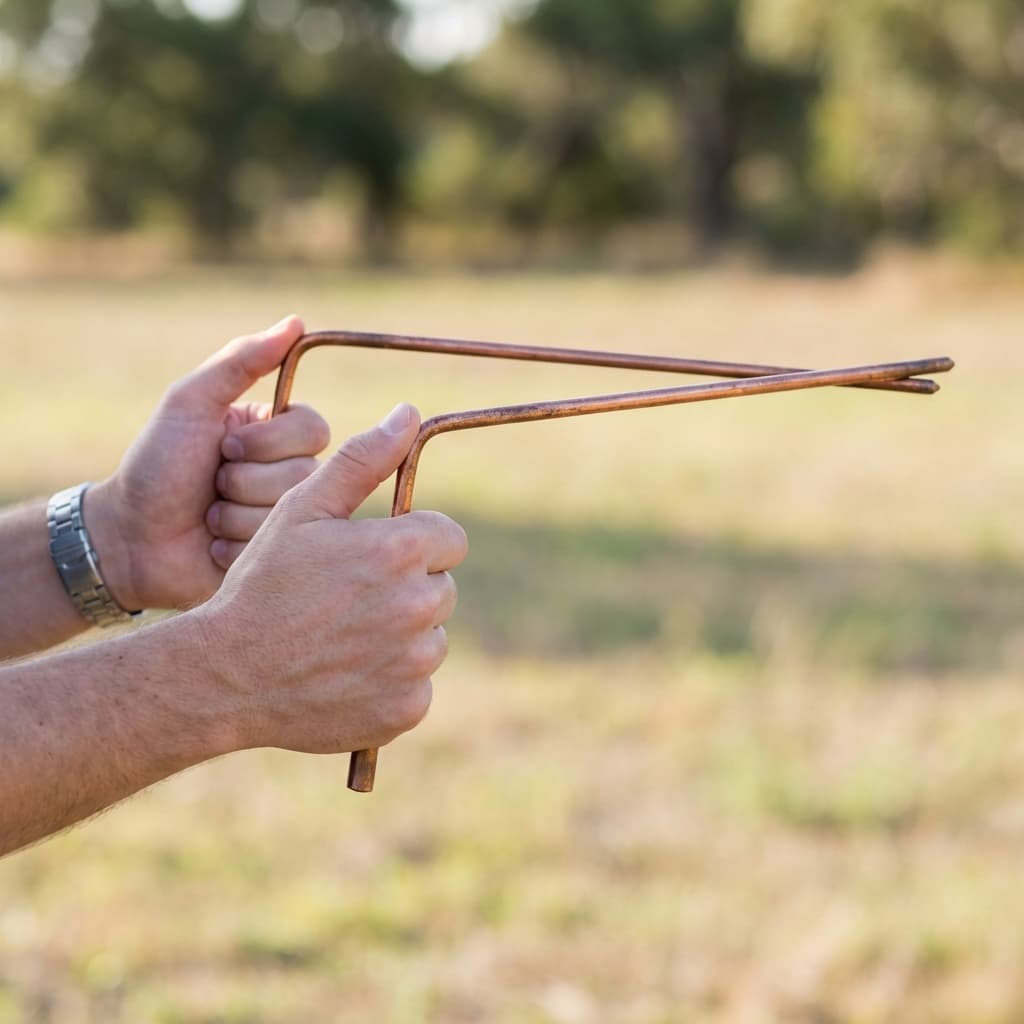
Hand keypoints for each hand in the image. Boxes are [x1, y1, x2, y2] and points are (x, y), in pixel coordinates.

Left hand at [88, 316, 329, 609]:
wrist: (128, 536)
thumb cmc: (157, 465)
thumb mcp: (192, 403)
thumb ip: (241, 361)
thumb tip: (296, 321)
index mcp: (275, 434)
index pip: (315, 429)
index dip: (270, 442)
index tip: (225, 446)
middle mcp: (287, 474)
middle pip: (305, 473)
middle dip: (245, 479)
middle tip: (211, 483)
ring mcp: (283, 518)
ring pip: (290, 511)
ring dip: (234, 513)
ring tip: (207, 515)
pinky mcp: (275, 555)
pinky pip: (278, 547)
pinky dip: (235, 543)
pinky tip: (213, 543)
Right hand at [195, 403, 467, 754]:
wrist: (226, 676)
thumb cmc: (263, 585)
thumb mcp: (302, 510)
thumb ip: (362, 459)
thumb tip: (407, 413)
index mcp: (403, 550)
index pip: (448, 539)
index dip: (413, 544)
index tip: (372, 558)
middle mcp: (420, 606)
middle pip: (441, 588)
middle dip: (406, 589)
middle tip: (347, 601)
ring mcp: (415, 663)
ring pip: (430, 638)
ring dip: (400, 637)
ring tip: (340, 639)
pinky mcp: (407, 709)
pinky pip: (416, 686)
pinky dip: (390, 682)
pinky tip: (345, 676)